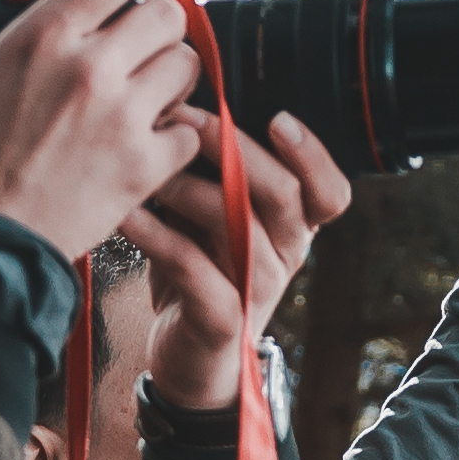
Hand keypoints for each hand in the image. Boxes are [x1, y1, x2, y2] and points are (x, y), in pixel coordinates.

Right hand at [0, 0, 208, 264]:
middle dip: (156, 25)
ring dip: (170, 75)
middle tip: (137, 46)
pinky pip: (191, 130)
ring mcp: (124, 117)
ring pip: (188, 64)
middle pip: (169, 12)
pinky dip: (176, 134)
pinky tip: (148, 141)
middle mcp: (92, 67)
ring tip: (146, 93)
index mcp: (45, 34)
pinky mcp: (144, 166)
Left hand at [128, 108, 352, 408]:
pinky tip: (127, 213)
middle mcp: (287, 255)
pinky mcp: (222, 319)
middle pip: (283, 193)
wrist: (186, 358)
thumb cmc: (197, 270)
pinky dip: (156, 235)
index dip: (314, 155)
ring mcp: (258, 289)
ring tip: (148, 168)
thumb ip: (212, 172)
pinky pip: (193, 266)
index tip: (279, 119)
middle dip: (233, 147)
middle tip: (183, 118)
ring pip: (239, 225)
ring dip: (188, 187)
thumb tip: (181, 100)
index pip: (331, 192)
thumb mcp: (209, 216)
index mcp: (294, 228)